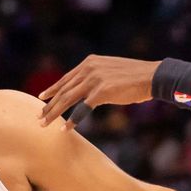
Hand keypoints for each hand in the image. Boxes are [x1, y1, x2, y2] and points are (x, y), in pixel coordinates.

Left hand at [37, 56, 159, 126]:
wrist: (152, 77)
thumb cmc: (135, 77)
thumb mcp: (111, 71)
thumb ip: (97, 77)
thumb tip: (90, 90)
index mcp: (90, 62)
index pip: (66, 78)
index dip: (53, 89)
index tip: (42, 98)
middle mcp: (89, 68)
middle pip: (64, 89)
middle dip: (50, 104)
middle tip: (39, 116)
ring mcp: (95, 79)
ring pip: (68, 99)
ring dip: (55, 113)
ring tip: (45, 124)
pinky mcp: (102, 91)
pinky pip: (83, 109)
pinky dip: (74, 120)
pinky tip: (66, 128)